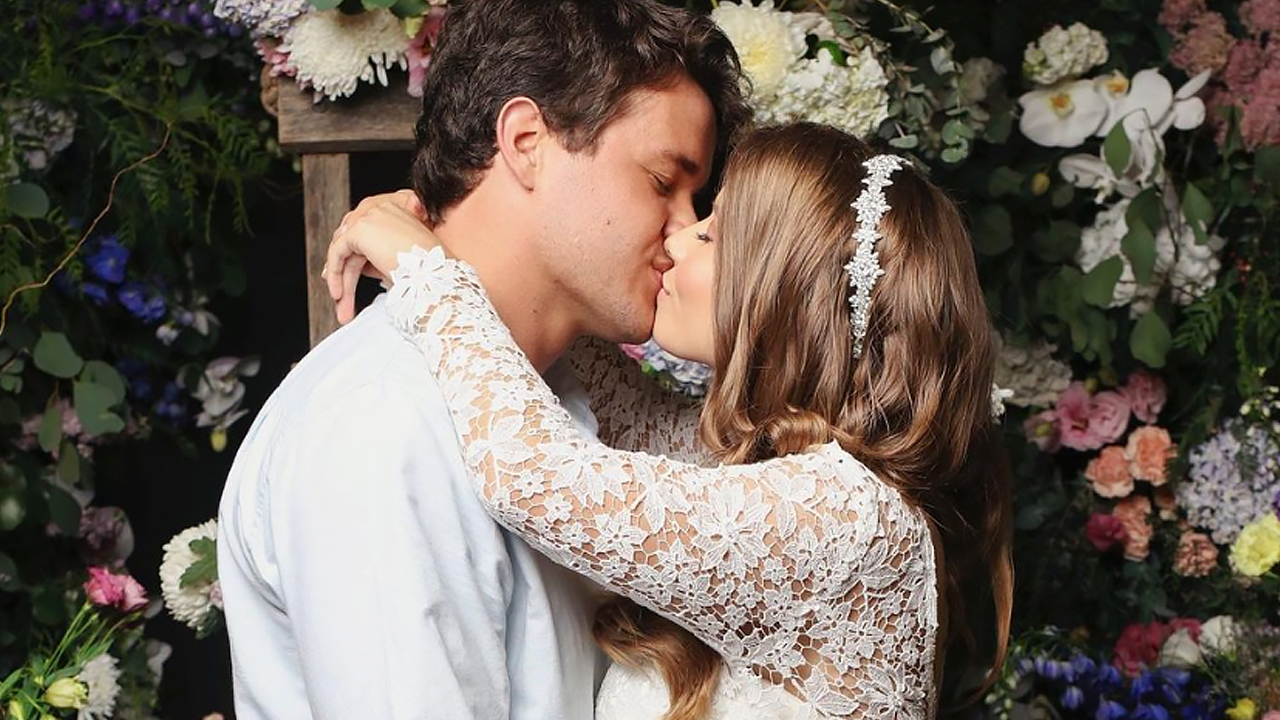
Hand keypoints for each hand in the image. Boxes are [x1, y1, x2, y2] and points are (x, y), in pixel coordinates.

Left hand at [325, 190, 439, 324]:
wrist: (436, 273)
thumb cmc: (429, 271)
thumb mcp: (400, 260)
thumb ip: (375, 256)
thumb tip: (351, 265)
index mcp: (396, 210)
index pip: (366, 232)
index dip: (354, 256)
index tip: (346, 279)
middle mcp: (382, 208)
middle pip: (353, 242)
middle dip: (344, 272)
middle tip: (340, 297)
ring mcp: (371, 216)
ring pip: (345, 249)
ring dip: (340, 278)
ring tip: (340, 303)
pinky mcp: (360, 228)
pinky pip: (338, 251)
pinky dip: (335, 272)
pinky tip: (338, 293)